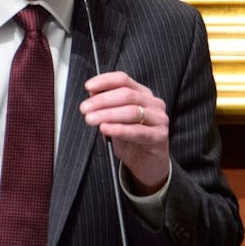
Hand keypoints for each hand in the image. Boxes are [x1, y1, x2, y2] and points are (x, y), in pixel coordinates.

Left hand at [80, 71, 169, 192]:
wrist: (148, 165)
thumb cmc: (131, 141)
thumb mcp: (115, 121)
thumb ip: (106, 107)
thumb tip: (92, 93)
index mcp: (143, 94)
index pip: (124, 80)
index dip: (105, 81)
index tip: (89, 87)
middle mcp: (154, 104)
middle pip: (127, 95)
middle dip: (102, 101)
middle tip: (85, 108)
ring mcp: (159, 120)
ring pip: (132, 111)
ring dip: (108, 114)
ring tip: (91, 119)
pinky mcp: (160, 137)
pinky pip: (137, 131)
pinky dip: (119, 129)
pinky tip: (106, 129)